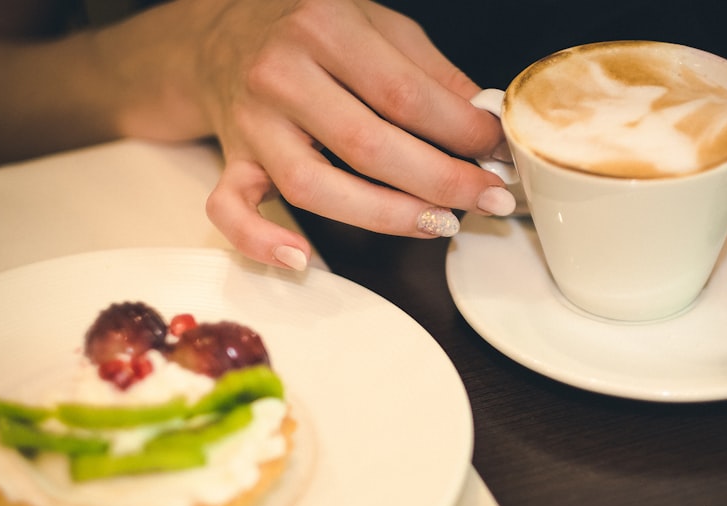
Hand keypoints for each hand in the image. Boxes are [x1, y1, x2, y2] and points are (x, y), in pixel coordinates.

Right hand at [189, 0, 513, 268]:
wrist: (225, 34)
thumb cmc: (313, 32)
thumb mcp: (379, 26)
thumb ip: (433, 74)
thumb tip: (487, 126)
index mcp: (324, 27)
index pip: (404, 95)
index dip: (462, 132)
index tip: (500, 153)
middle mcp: (281, 74)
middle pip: (367, 146)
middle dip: (441, 182)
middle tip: (489, 199)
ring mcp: (252, 123)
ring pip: (314, 187)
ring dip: (385, 216)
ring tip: (439, 224)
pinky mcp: (231, 160)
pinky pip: (230, 209)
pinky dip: (261, 240)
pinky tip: (303, 258)